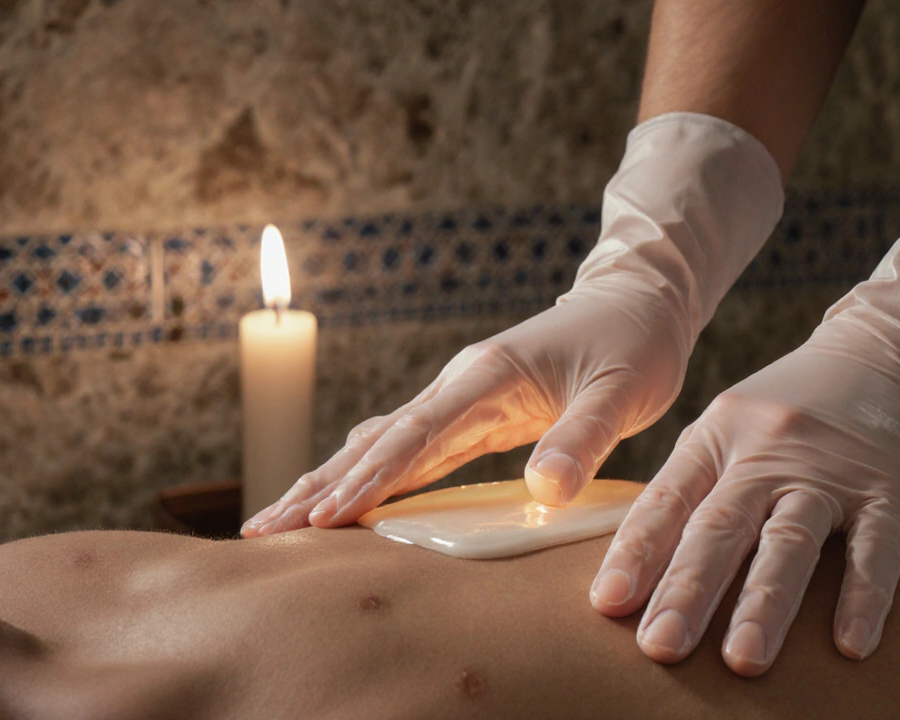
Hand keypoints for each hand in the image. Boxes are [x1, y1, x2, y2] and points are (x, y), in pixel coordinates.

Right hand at [241, 286, 689, 535]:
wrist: (637, 303)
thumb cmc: (634, 343)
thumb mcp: (621, 392)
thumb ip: (583, 437)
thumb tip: (543, 490)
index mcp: (488, 375)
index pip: (418, 434)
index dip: (370, 479)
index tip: (323, 518)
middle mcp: (462, 386)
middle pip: (377, 441)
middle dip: (319, 485)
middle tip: (262, 529)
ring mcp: (463, 400)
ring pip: (383, 446)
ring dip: (332, 483)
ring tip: (278, 522)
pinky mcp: (474, 415)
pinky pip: (411, 451)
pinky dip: (371, 478)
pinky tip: (342, 500)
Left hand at [590, 315, 899, 676]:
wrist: (887, 349)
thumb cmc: (794, 403)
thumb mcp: (730, 425)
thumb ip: (695, 484)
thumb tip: (639, 561)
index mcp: (718, 437)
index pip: (668, 499)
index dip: (637, 552)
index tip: (609, 603)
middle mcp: (766, 452)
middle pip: (720, 525)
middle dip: (687, 590)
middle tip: (660, 647)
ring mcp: (828, 471)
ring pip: (790, 540)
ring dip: (765, 603)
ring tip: (742, 660)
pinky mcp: (886, 487)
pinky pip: (875, 548)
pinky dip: (864, 596)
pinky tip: (851, 645)